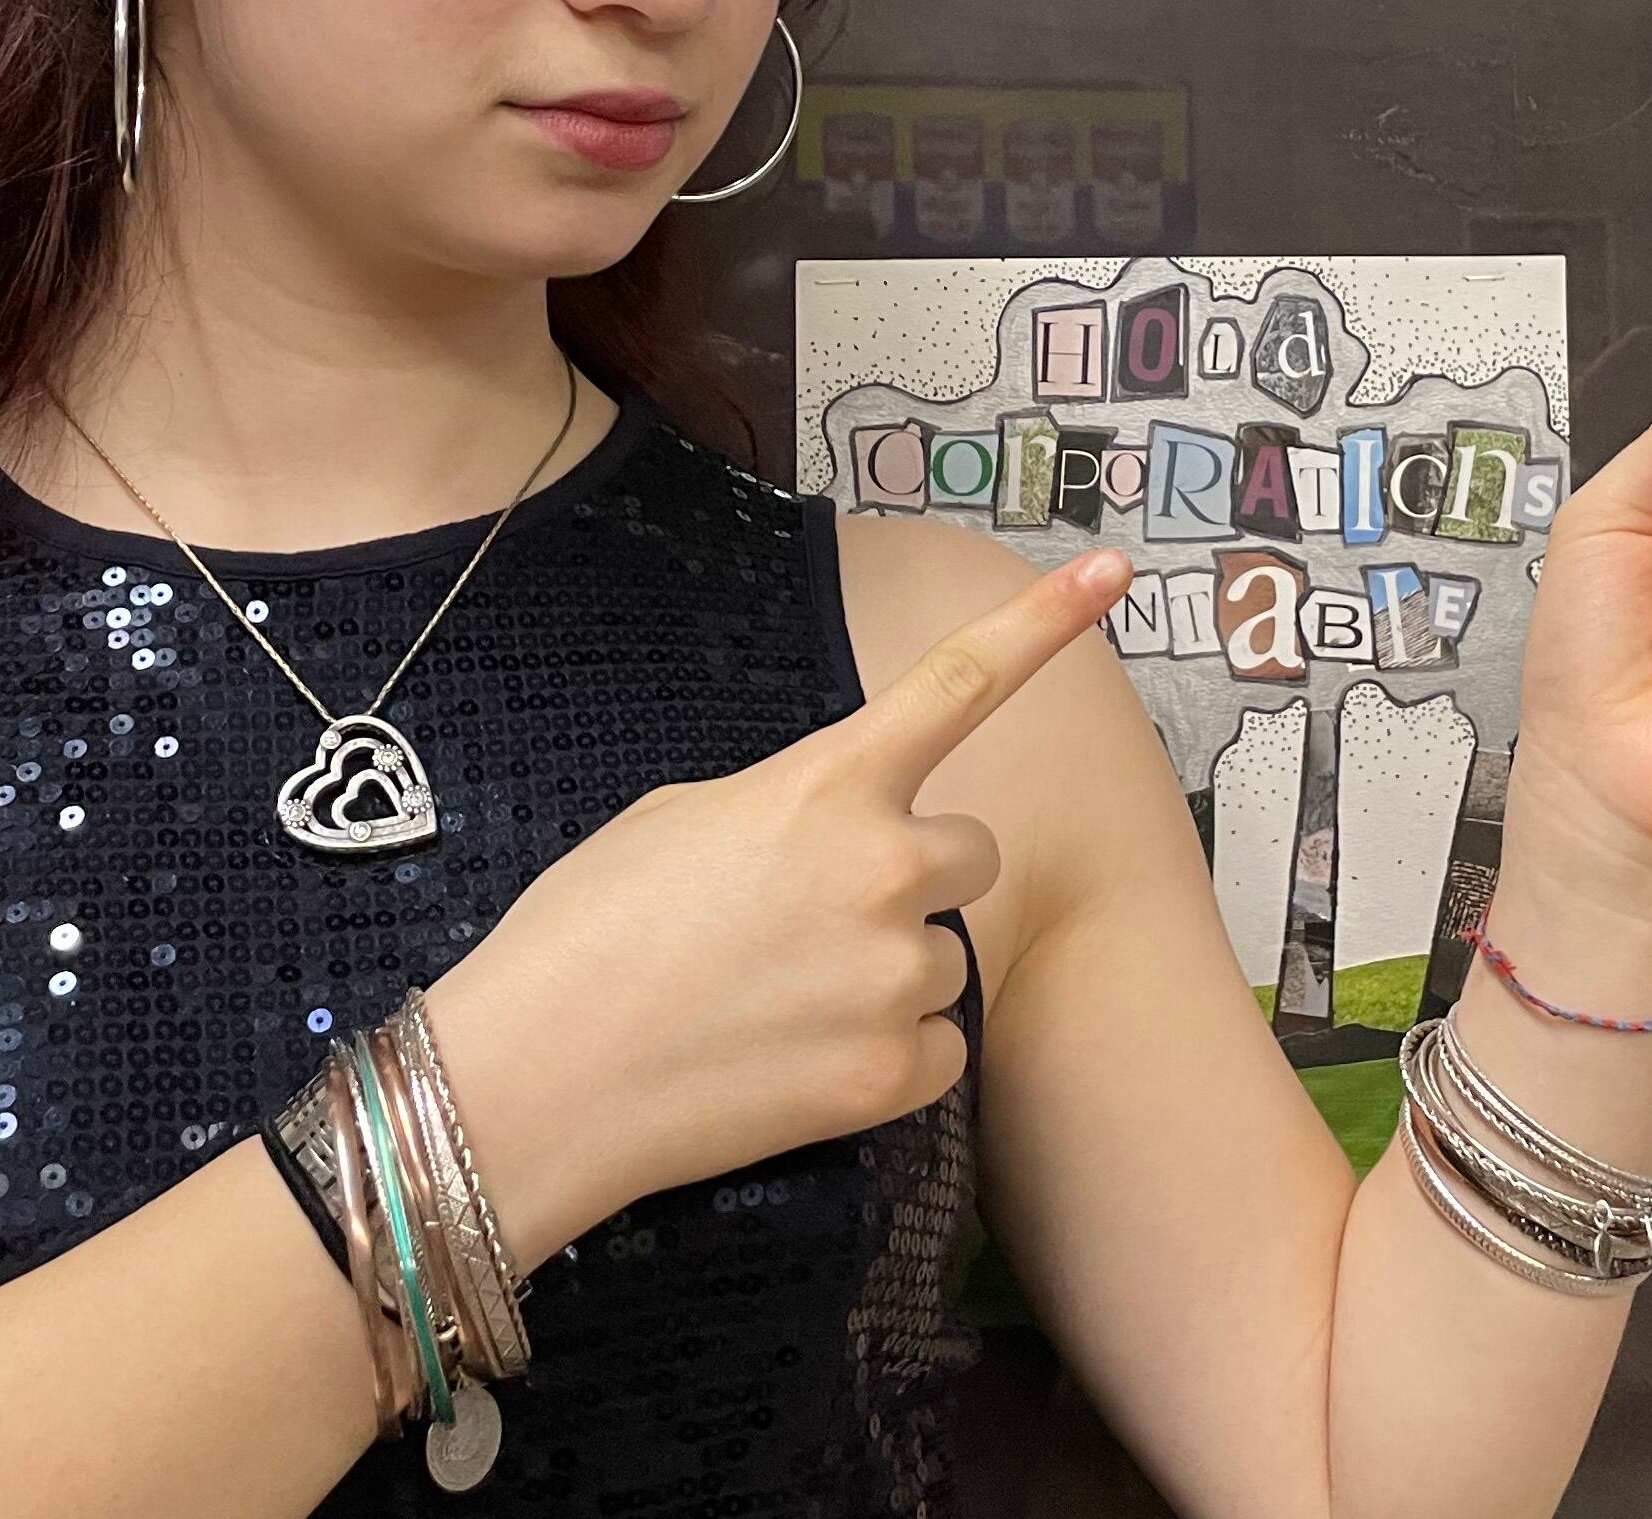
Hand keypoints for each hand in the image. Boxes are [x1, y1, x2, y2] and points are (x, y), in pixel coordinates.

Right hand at [416, 545, 1129, 1253]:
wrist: (536, 1082)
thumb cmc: (585, 933)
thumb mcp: (683, 818)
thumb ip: (792, 807)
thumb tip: (835, 838)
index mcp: (829, 783)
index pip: (961, 682)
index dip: (1045, 620)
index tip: (1115, 570)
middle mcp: (886, 867)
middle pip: (968, 850)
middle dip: (913, 875)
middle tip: (813, 917)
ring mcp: (896, 976)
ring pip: (944, 958)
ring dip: (886, 972)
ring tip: (776, 999)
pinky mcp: (892, 1077)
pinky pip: (933, 1049)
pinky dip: (881, 1057)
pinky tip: (794, 1060)